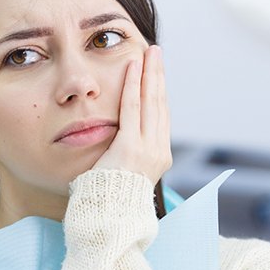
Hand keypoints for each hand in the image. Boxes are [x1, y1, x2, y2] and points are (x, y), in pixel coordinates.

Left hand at [93, 45, 171, 183]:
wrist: (108, 216)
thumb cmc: (109, 196)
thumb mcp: (125, 169)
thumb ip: (127, 149)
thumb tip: (121, 133)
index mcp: (159, 156)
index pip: (161, 116)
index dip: (158, 92)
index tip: (155, 74)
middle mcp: (158, 151)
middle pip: (160, 104)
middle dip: (158, 76)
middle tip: (156, 53)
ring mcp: (147, 149)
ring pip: (150, 102)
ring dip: (149, 74)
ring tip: (149, 53)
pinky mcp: (131, 147)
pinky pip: (131, 109)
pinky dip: (132, 86)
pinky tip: (132, 68)